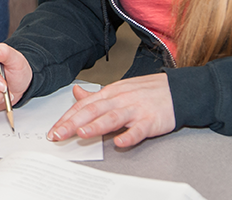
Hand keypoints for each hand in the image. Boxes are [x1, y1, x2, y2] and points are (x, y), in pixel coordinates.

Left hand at [47, 74, 175, 147]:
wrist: (177, 90)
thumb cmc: (147, 91)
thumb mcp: (119, 89)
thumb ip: (96, 95)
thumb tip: (76, 93)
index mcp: (110, 93)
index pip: (84, 105)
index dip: (67, 117)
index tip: (54, 129)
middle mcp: (120, 99)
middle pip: (93, 110)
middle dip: (73, 123)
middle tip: (58, 134)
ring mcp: (135, 109)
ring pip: (112, 117)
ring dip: (96, 126)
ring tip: (81, 134)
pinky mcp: (150, 120)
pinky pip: (138, 129)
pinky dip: (129, 136)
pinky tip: (120, 142)